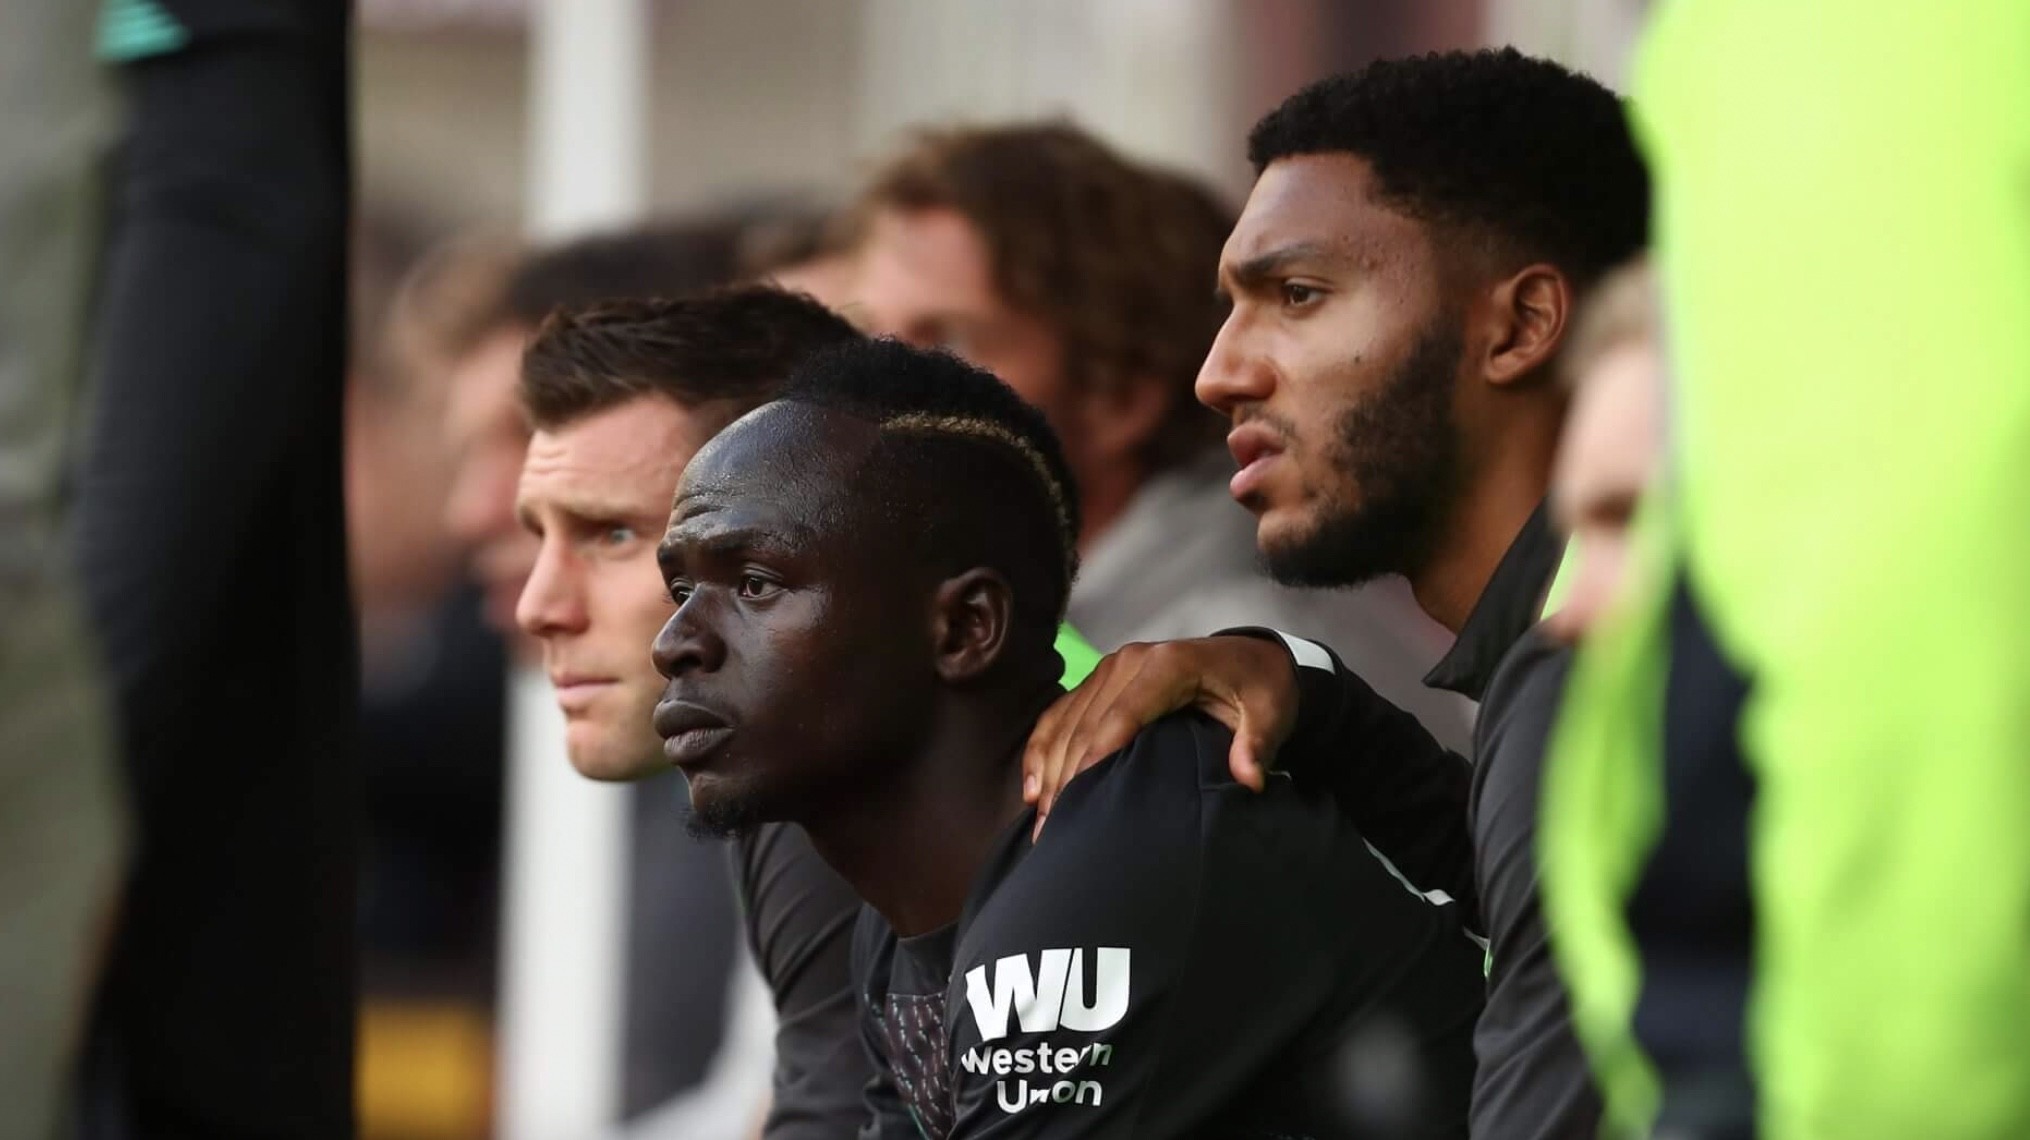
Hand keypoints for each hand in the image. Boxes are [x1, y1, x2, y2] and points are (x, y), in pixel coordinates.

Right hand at [1021, 636, 1299, 836]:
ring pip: (1066, 722)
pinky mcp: (1099, 683)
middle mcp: (1129, 663)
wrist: (1250, 660)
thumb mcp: (1271, 712)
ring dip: (1049, 771)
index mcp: (1168, 665)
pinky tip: (1034, 790)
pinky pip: (1060, 715)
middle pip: (1087, 724)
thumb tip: (1248, 778)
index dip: (1098, 755)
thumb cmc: (1259, 689)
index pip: (1123, 713)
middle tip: (1057, 831)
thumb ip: (1257, 744)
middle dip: (1068, 777)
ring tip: (1043, 822)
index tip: (1079, 799)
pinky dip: (1042, 750)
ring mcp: (1109, 671)